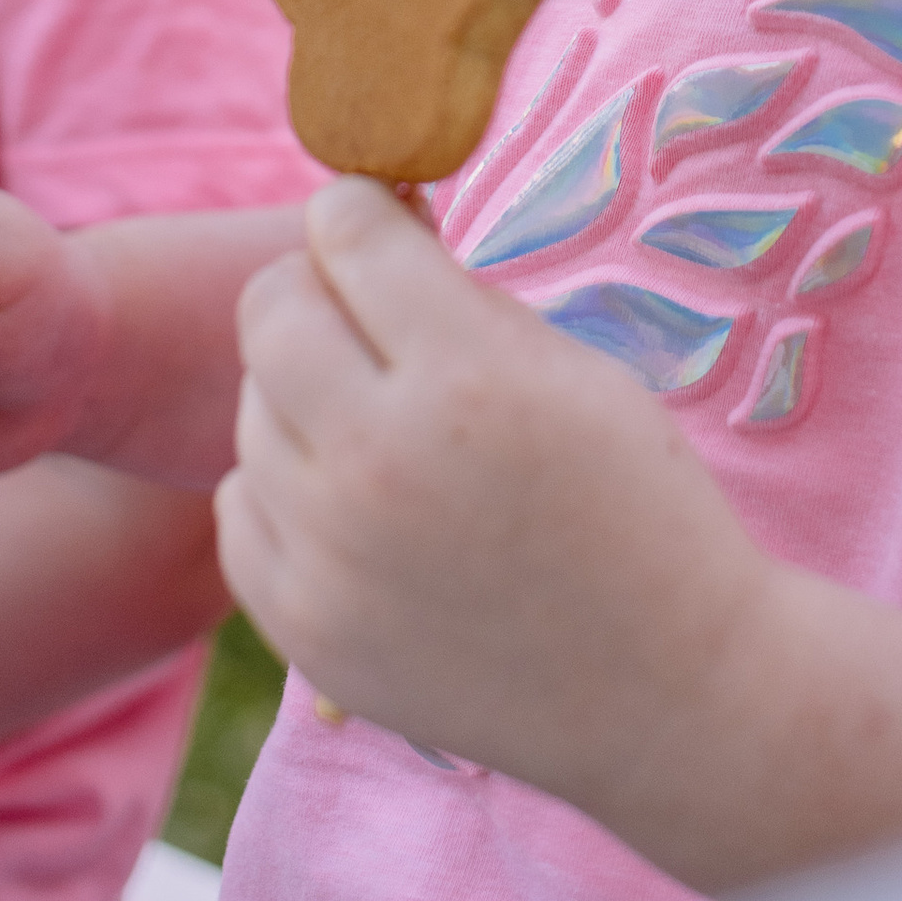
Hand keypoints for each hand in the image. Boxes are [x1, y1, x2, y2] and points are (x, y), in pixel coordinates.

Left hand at [218, 183, 771, 810]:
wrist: (664, 686)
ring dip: (303, 397)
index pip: (342, 231)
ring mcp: (330, 556)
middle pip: (269, 311)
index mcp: (462, 375)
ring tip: (380, 426)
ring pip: (249, 411)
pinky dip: (281, 492)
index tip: (379, 228)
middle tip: (364, 316)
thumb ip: (458, 298)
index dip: (360, 213)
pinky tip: (352, 502)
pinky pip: (237, 511)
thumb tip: (373, 230)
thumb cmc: (635, 503)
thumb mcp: (568, 365)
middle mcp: (377, 460)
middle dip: (314, 289)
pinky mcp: (306, 632)